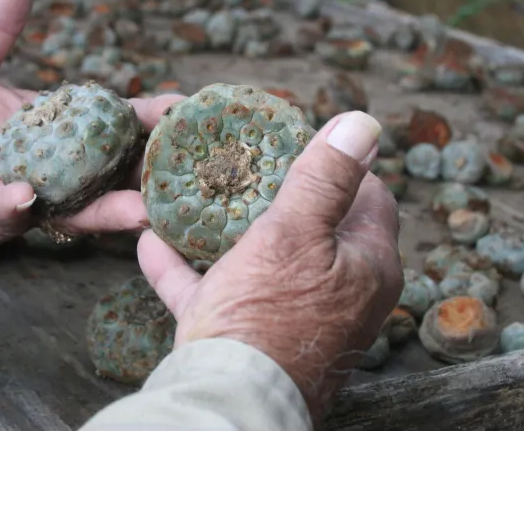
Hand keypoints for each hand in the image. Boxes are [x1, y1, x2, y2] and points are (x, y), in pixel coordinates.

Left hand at [0, 0, 181, 248]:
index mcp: (57, 129)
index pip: (113, 124)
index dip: (148, 118)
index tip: (181, 108)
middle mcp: (55, 169)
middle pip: (112, 174)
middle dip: (146, 175)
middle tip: (182, 171)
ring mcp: (29, 199)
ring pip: (80, 210)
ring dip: (111, 211)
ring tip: (140, 209)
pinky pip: (11, 219)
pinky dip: (19, 208)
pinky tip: (26, 195)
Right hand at [138, 111, 403, 425]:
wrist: (228, 401)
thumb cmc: (269, 315)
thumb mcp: (296, 232)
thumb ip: (326, 177)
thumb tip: (364, 122)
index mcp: (366, 265)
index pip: (370, 197)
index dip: (339, 166)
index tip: (299, 146)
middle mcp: (338, 293)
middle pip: (313, 228)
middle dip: (276, 196)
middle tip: (245, 165)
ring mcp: (291, 318)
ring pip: (260, 261)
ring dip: (226, 233)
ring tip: (200, 198)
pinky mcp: (247, 339)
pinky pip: (216, 294)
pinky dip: (188, 272)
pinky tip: (153, 244)